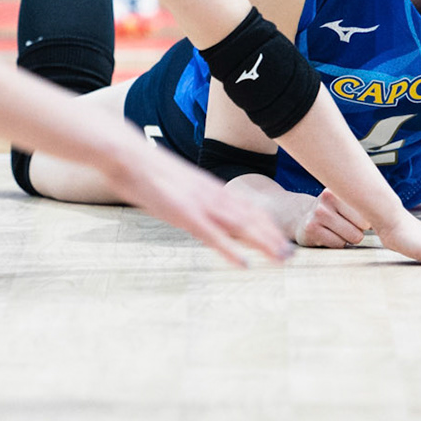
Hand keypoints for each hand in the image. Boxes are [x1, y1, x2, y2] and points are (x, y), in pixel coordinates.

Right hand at [106, 141, 291, 265]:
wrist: (128, 155)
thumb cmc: (148, 171)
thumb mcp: (179, 183)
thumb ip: (194, 195)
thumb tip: (200, 207)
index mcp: (210, 187)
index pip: (247, 207)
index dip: (267, 224)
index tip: (281, 239)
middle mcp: (212, 194)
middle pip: (250, 218)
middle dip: (272, 237)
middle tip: (291, 256)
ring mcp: (200, 204)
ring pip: (240, 226)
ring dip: (263, 243)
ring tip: (280, 259)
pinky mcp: (184, 214)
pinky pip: (213, 236)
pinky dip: (230, 251)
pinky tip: (244, 264)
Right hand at [290, 187, 370, 247]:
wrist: (303, 220)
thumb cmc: (333, 214)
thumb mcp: (345, 203)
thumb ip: (363, 205)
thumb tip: (390, 218)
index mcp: (339, 190)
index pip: (368, 210)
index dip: (366, 220)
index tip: (361, 221)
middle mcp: (327, 199)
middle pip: (362, 225)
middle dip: (358, 230)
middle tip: (345, 226)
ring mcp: (318, 214)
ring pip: (352, 237)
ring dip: (348, 239)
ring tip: (336, 231)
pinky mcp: (311, 229)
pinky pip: (339, 244)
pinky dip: (337, 245)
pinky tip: (327, 236)